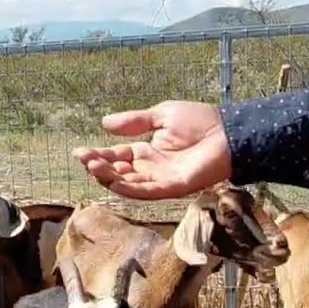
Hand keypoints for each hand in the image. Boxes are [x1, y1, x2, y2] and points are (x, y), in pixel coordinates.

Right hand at [72, 100, 231, 199]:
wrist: (229, 133)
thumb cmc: (200, 122)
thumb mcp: (161, 116)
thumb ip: (134, 122)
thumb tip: (104, 123)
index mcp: (148, 151)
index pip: (117, 155)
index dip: (98, 155)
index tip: (79, 151)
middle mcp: (151, 168)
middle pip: (118, 171)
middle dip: (99, 166)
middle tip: (84, 158)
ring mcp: (160, 180)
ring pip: (128, 183)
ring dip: (109, 177)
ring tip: (93, 166)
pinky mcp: (172, 187)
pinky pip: (146, 192)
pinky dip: (129, 188)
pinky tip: (114, 181)